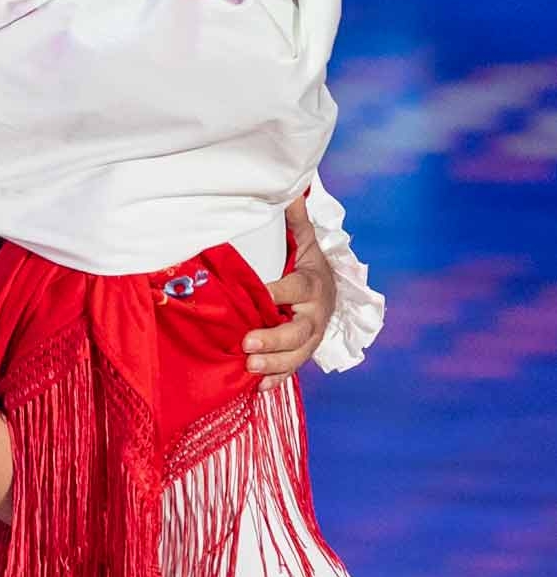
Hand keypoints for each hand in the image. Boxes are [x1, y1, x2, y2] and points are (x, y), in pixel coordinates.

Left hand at [242, 194, 336, 390]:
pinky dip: (276, 380)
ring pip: (296, 356)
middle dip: (274, 338)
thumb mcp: (304, 240)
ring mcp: (309, 338)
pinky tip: (258, 388)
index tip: (259, 293)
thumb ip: (294, 220)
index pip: (296, 289)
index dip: (279, 293)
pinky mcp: (301, 354)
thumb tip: (292, 188)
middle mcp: (314, 315)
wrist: (328, 292)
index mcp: (313, 284)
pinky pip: (291, 371)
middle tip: (248, 343)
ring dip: (274, 364)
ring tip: (249, 368)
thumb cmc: (306, 263)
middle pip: (298, 331)